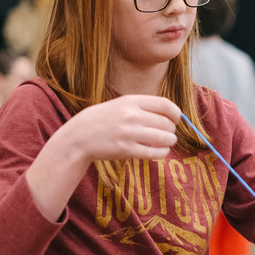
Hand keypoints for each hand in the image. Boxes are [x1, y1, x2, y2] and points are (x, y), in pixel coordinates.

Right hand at [27, 94, 180, 221]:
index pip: (165, 104)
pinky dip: (162, 153)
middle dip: (172, 130)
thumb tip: (170, 113)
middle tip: (169, 134)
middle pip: (166, 123)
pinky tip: (161, 151)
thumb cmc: (102, 120)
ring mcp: (128, 133)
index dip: (175, 113)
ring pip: (163, 138)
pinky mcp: (126, 149)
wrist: (79, 137)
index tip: (176, 119)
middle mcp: (131, 115)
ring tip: (167, 143)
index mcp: (131, 101)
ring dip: (170, 141)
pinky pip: (153, 152)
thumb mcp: (120, 105)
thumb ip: (142, 106)